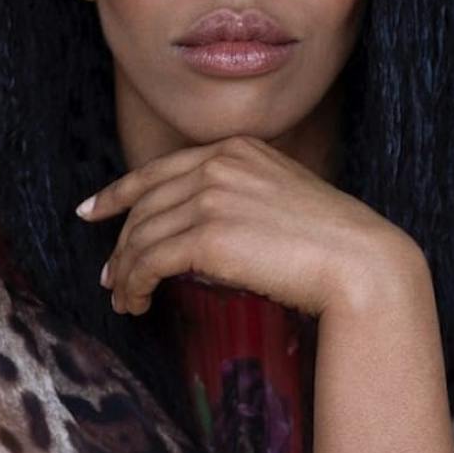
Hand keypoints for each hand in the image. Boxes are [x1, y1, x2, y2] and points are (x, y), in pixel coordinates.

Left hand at [76, 134, 420, 319]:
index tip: (94, 209)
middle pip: (145, 204)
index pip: (161, 169)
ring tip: (123, 298)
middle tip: (110, 276)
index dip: (120, 191)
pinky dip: (135, 284)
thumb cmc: (334, 245)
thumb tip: (205, 235)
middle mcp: (218, 164)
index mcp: (237, 149)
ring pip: (142, 235)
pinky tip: (137, 302)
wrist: (359, 262)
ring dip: (125, 271)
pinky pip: (150, 261)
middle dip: (120, 242)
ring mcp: (210, 196)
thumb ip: (242, 201)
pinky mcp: (207, 235)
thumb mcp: (283, 201)